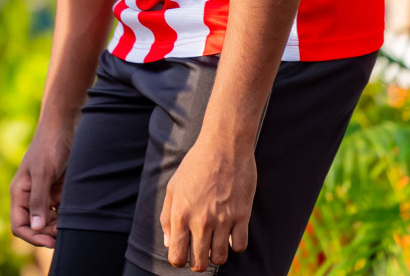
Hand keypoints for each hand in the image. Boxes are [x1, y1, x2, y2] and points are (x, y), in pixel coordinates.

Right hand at [11, 120, 73, 248]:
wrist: (64, 126)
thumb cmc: (49, 145)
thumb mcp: (43, 173)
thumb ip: (39, 200)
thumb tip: (36, 228)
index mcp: (19, 192)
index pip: (19, 225)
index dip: (33, 237)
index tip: (52, 241)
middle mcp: (29, 196)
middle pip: (35, 227)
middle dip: (49, 233)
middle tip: (66, 232)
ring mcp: (44, 194)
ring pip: (48, 222)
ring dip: (58, 226)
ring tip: (73, 222)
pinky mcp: (57, 191)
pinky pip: (59, 212)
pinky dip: (66, 216)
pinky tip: (76, 213)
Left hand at [161, 135, 255, 271]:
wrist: (223, 147)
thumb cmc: (195, 165)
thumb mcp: (173, 187)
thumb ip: (167, 217)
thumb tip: (169, 243)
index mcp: (180, 214)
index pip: (177, 255)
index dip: (179, 261)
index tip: (183, 256)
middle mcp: (200, 221)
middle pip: (199, 262)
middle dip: (198, 263)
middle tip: (200, 254)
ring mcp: (222, 219)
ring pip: (220, 258)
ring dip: (216, 256)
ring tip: (214, 244)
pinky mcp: (242, 216)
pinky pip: (239, 246)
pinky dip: (235, 245)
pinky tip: (230, 234)